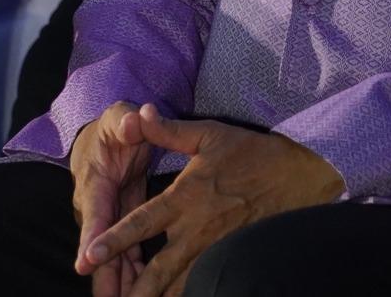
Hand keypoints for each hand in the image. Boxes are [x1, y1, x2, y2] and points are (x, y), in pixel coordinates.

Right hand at [71, 102, 150, 296]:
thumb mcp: (120, 117)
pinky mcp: (121, 225)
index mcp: (95, 182)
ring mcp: (108, 220)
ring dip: (119, 284)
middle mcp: (96, 207)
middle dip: (104, 278)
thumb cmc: (115, 125)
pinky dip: (132, 275)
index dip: (92, 239)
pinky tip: (145, 291)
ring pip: (112, 258)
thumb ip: (125, 120)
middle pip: (99, 249)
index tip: (86, 264)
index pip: (93, 215)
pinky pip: (125, 254)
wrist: (108, 136)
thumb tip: (134, 120)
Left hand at [80, 106, 343, 296]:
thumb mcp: (208, 134)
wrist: (300, 175)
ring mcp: (215, 249)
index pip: (141, 223)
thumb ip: (169, 130)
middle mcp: (196, 229)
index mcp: (184, 198)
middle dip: (133, 290)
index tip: (90, 256)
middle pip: (157, 270)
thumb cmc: (252, 153)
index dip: (114, 240)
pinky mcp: (232, 258)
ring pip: (181, 285)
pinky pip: (207, 285)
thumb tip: (140, 112)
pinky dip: (189, 295)